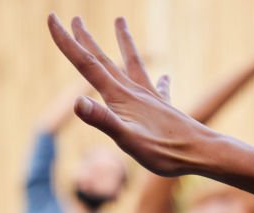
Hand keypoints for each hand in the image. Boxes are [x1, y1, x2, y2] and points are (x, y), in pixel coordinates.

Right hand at [47, 14, 209, 176]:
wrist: (201, 153)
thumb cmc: (164, 151)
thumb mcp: (127, 140)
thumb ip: (103, 120)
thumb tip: (77, 102)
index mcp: (120, 97)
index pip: (86, 65)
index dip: (66, 41)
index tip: (51, 18)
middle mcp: (134, 92)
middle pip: (104, 61)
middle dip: (86, 40)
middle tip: (74, 18)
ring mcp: (151, 98)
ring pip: (133, 64)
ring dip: (124, 43)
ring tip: (120, 21)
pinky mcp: (166, 108)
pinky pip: (161, 88)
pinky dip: (161, 80)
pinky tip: (166, 77)